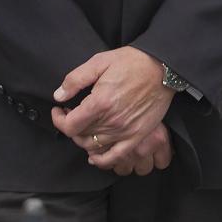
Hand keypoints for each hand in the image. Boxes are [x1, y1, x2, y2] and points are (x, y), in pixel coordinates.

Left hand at [50, 47, 174, 170]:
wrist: (162, 69)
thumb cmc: (131, 62)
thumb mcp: (99, 62)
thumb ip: (75, 79)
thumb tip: (58, 96)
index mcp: (100, 102)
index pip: (70, 125)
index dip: (58, 120)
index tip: (59, 111)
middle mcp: (112, 121)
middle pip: (80, 136)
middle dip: (70, 125)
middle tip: (70, 114)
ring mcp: (125, 131)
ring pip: (93, 146)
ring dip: (83, 138)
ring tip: (83, 126)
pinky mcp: (137, 136)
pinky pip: (115, 156)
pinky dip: (101, 160)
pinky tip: (94, 156)